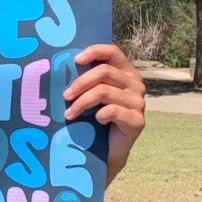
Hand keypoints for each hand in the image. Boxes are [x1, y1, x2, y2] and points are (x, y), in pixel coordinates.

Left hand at [65, 44, 148, 179]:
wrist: (109, 149)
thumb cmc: (97, 118)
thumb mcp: (92, 93)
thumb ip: (88, 78)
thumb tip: (62, 64)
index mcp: (126, 72)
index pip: (113, 52)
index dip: (94, 51)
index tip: (75, 60)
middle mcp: (136, 84)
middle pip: (104, 72)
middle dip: (80, 83)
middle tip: (65, 96)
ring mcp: (139, 102)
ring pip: (104, 92)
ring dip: (81, 103)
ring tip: (69, 114)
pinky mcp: (138, 120)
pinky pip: (112, 111)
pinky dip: (99, 116)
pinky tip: (97, 121)